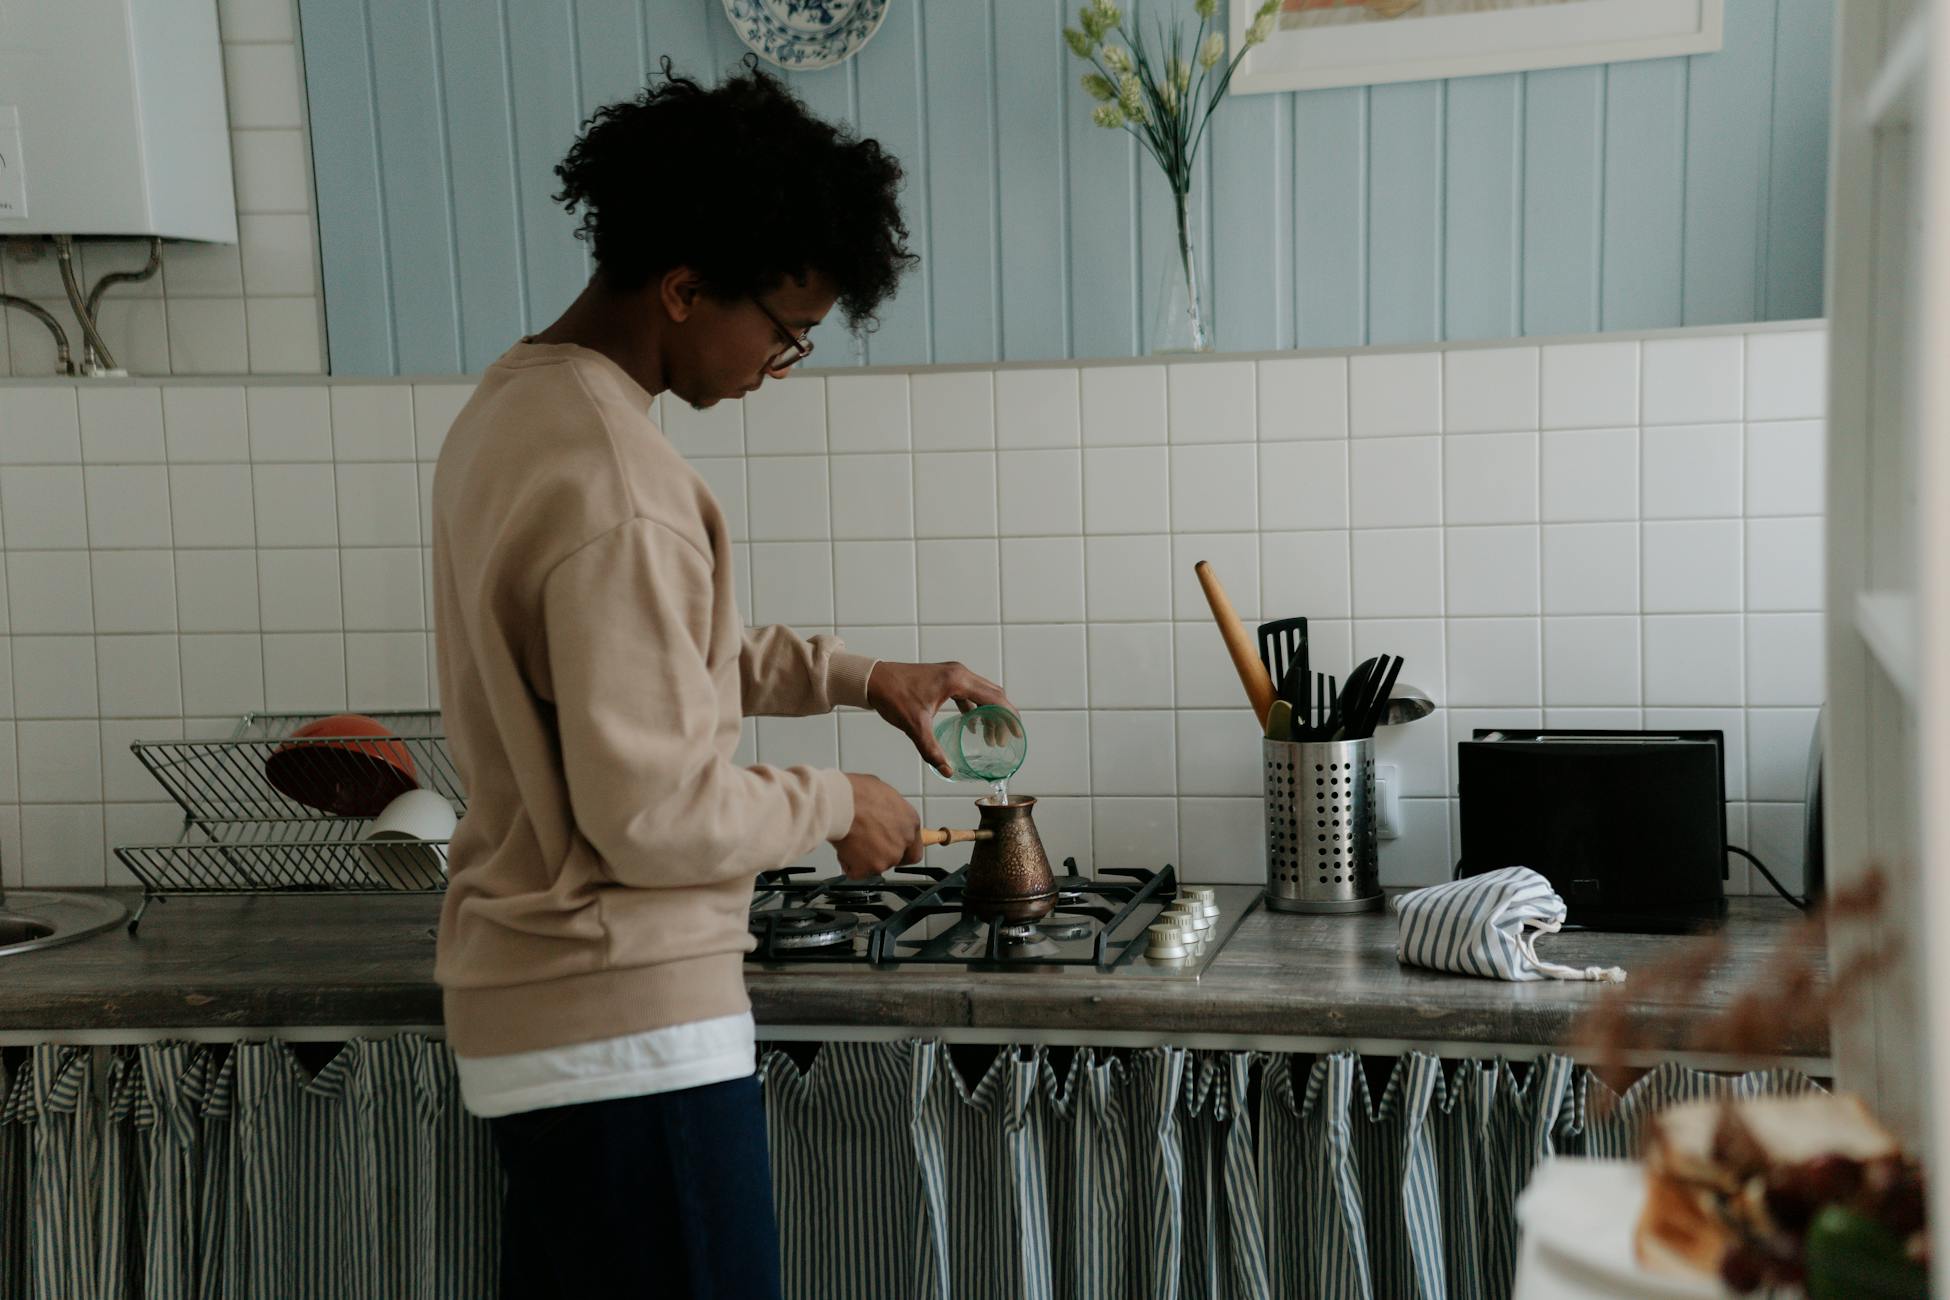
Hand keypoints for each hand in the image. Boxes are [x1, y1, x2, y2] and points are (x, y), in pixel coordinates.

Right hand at [835, 774, 922, 878]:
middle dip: (882, 854)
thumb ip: (889, 811)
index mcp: (910, 822)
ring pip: (876, 865)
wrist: (841, 804)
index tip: (894, 848)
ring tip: (851, 839)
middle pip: (896, 858)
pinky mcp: (870, 868)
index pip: (915, 846)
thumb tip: (882, 812)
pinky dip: (849, 864)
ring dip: (864, 858)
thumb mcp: (883, 793)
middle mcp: (903, 842)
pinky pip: (857, 872)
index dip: (901, 848)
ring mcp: (888, 857)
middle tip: (867, 845)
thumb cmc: (857, 794)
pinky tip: (843, 847)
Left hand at [865, 661, 1013, 777]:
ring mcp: (952, 674)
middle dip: (1002, 717)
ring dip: (989, 713)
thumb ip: (932, 749)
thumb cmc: (893, 696)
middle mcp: (959, 673)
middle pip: (993, 694)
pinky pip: (969, 693)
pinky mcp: (945, 678)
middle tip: (1006, 740)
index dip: (1009, 716)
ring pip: (982, 693)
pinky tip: (972, 726)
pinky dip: (975, 709)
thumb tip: (947, 770)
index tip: (1017, 733)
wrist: (873, 679)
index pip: (994, 698)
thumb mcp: (915, 725)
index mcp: (957, 680)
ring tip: (991, 738)